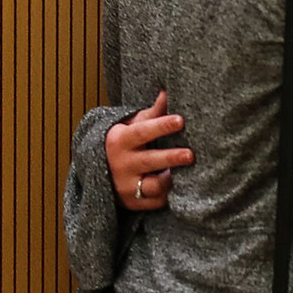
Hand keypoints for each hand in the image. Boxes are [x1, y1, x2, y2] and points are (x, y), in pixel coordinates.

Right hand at [107, 91, 192, 211]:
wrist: (100, 171)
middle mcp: (121, 164)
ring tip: (188, 173)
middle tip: (191, 154)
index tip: (181, 120)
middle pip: (150, 161)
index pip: (143, 132)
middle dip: (171, 157)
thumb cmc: (126, 143)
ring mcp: (126, 186)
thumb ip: (153, 112)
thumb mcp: (133, 125)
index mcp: (120, 140)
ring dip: (171, 180)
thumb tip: (168, 90)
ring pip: (154, 186)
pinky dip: (168, 195)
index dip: (162, 126)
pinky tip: (182, 188)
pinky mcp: (133, 203)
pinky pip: (156, 202)